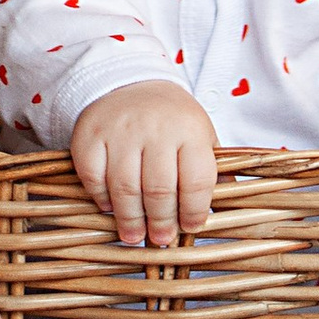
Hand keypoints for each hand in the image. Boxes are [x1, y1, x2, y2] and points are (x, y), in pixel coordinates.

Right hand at [69, 80, 218, 246]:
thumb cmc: (171, 117)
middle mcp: (155, 128)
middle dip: (161, 221)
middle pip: (159, 189)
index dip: (194, 210)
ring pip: (125, 187)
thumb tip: (228, 203)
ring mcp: (120, 130)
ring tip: (134, 235)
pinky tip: (110, 207)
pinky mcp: (90, 135)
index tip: (190, 227)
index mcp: (190, 129)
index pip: (196, 180)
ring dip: (130, 218)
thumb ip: (214, 168)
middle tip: (160, 238)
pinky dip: (101, 197)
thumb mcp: (201, 134)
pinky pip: (93, 176)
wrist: (129, 80)